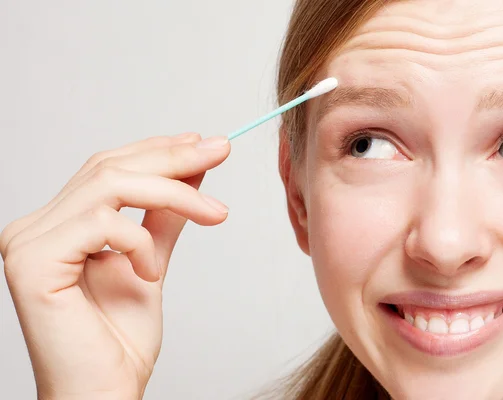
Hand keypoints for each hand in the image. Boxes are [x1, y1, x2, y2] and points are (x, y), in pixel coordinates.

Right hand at [1, 133, 229, 398]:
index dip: (157, 150)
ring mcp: (28, 242)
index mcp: (60, 225)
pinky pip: (102, 221)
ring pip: (109, 185)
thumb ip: (163, 218)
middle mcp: (36, 227)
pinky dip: (140, 241)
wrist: (104, 393)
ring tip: (214, 215)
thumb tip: (192, 173)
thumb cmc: (120, 340)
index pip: (108, 168)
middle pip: (109, 167)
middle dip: (172, 157)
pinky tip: (151, 273)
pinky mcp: (32, 262)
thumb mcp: (151, 262)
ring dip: (174, 194)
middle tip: (220, 150)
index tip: (203, 143)